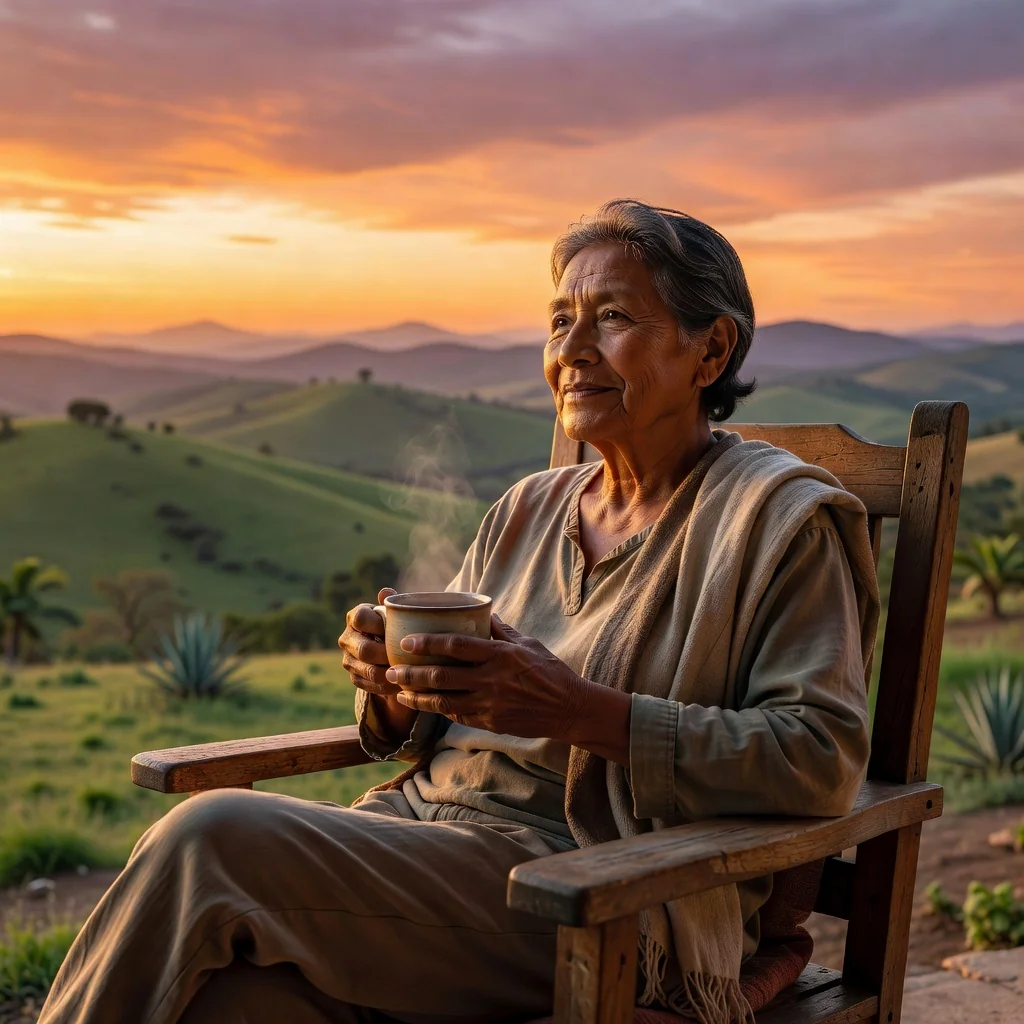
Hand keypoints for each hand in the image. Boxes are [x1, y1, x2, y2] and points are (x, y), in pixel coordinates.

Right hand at [337, 588, 398, 697]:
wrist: (386, 646)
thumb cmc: (394, 624)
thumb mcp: (394, 613)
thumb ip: (391, 604)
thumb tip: (385, 592)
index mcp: (355, 617)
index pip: (361, 619)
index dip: (378, 624)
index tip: (396, 629)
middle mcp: (346, 637)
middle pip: (364, 650)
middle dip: (387, 655)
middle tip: (406, 657)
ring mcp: (348, 659)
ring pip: (368, 671)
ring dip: (389, 674)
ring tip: (408, 674)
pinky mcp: (353, 677)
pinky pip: (369, 685)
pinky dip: (386, 687)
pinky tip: (401, 685)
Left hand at [387, 615, 596, 742]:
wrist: (569, 708)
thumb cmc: (550, 671)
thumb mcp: (527, 644)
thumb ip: (500, 630)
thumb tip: (482, 611)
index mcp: (500, 654)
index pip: (456, 645)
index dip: (428, 643)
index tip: (407, 641)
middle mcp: (492, 679)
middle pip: (442, 675)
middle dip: (412, 673)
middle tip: (391, 669)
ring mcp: (490, 703)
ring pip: (444, 701)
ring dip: (417, 696)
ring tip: (398, 690)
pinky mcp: (490, 721)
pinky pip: (458, 715)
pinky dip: (439, 709)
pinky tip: (424, 704)